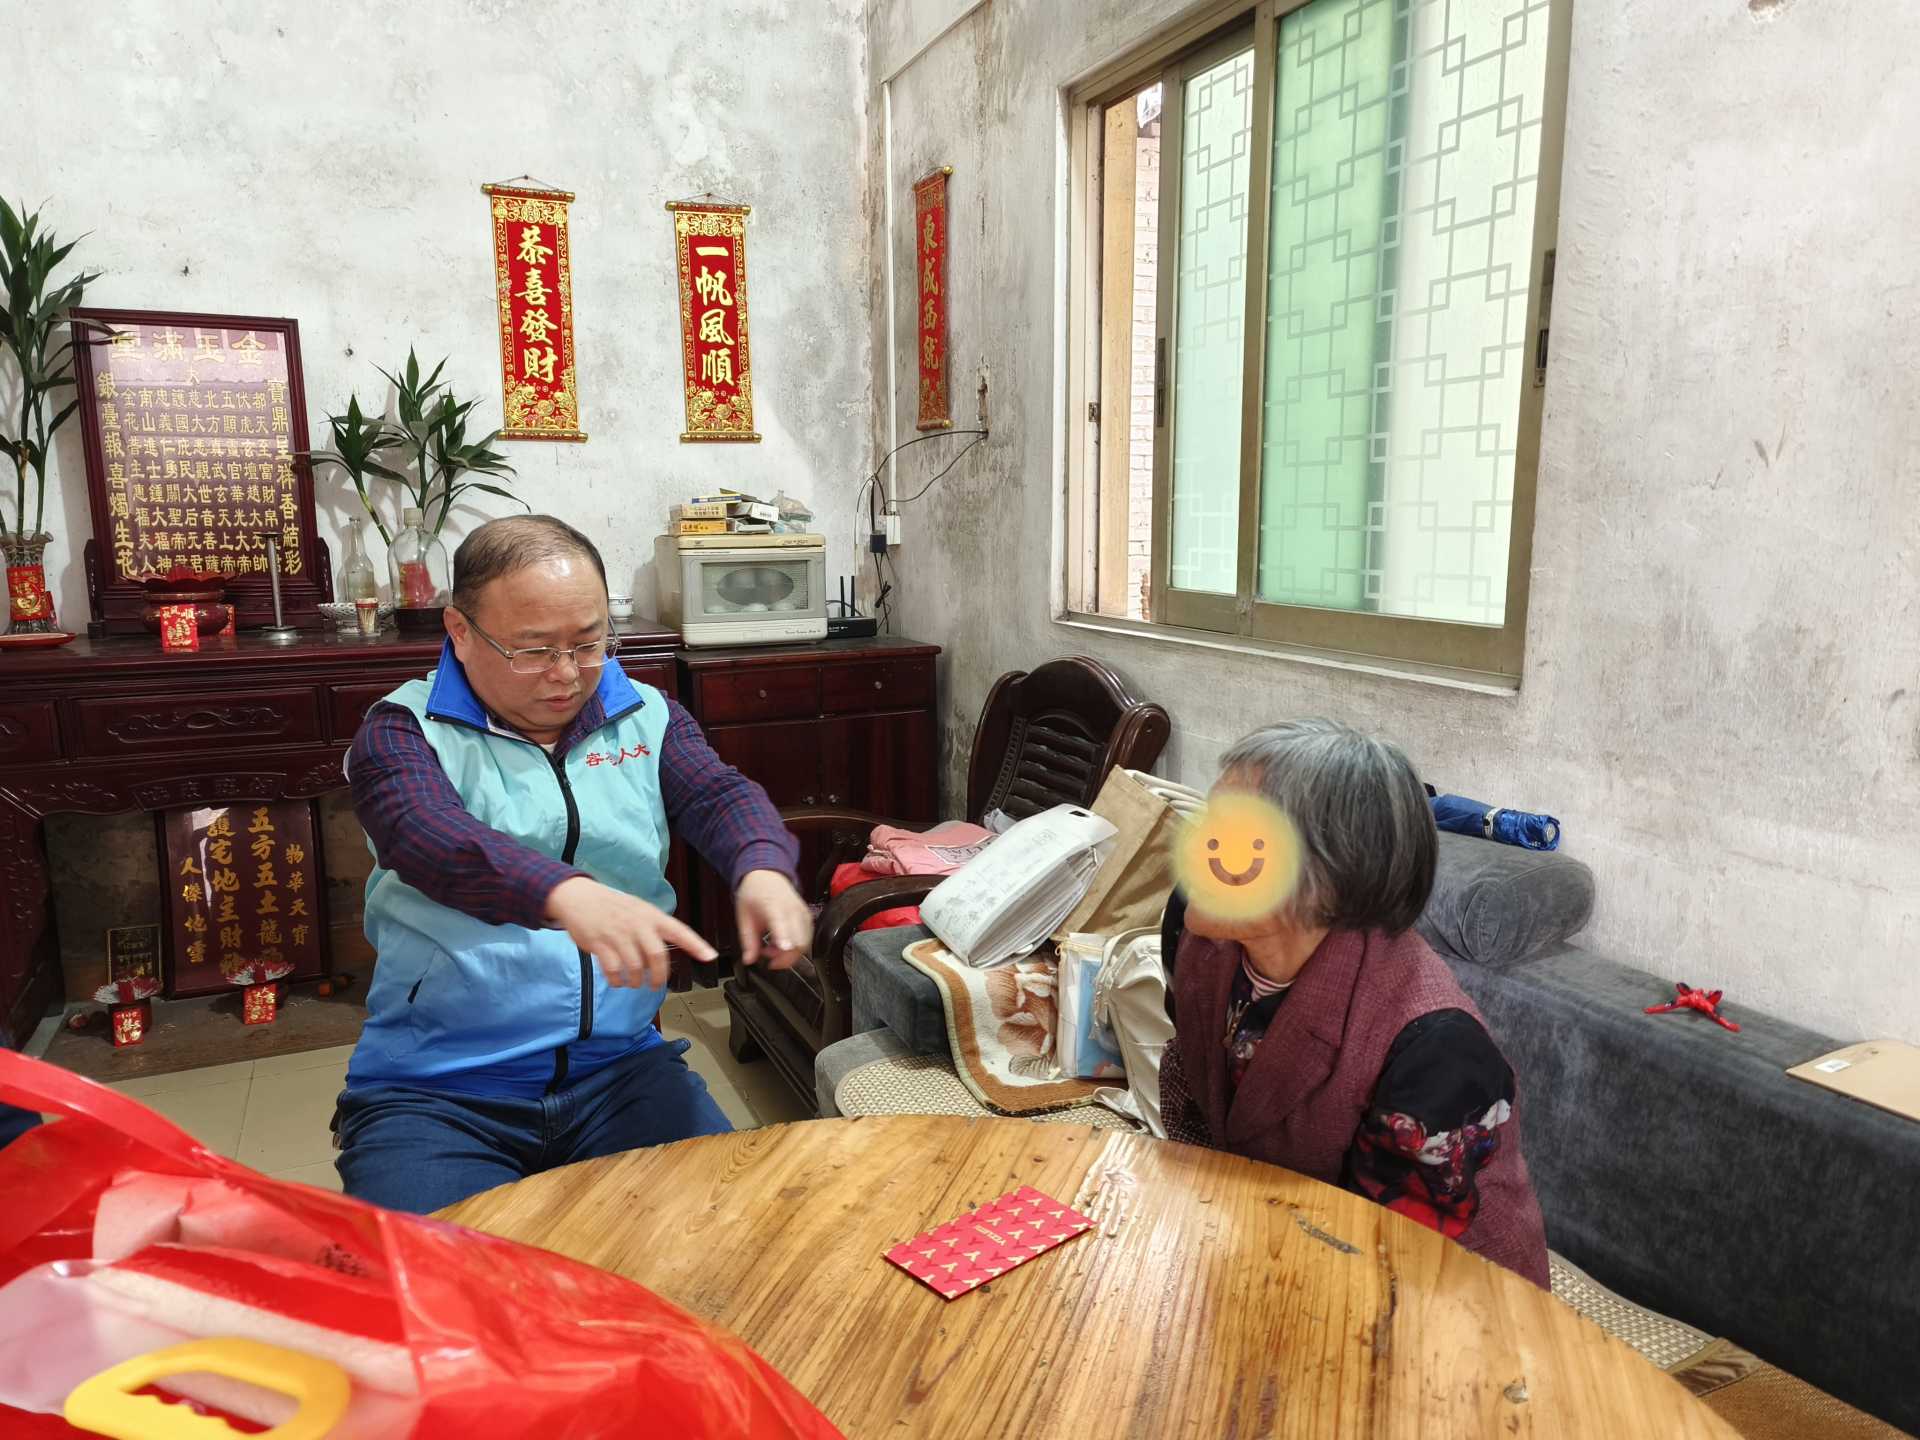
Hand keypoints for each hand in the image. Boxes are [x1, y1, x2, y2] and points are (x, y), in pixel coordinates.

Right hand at [545, 876, 716, 988]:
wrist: (579, 897)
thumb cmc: (612, 907)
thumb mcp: (638, 910)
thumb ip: (654, 928)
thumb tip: (665, 954)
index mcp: (651, 916)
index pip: (680, 931)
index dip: (696, 945)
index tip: (710, 956)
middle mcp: (638, 925)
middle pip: (657, 956)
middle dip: (659, 977)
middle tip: (656, 985)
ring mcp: (618, 934)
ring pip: (635, 967)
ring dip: (636, 981)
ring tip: (634, 982)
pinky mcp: (600, 944)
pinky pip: (613, 970)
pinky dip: (617, 981)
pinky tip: (617, 980)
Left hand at [735, 870, 811, 969]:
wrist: (767, 876)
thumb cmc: (755, 893)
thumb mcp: (744, 917)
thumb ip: (748, 941)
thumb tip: (749, 959)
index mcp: (773, 905)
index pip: (782, 923)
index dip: (785, 938)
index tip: (784, 948)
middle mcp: (793, 909)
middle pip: (799, 940)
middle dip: (785, 957)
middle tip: (768, 956)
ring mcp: (803, 913)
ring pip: (805, 943)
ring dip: (790, 954)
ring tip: (772, 948)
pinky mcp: (808, 917)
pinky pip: (807, 939)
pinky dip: (796, 948)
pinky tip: (782, 944)